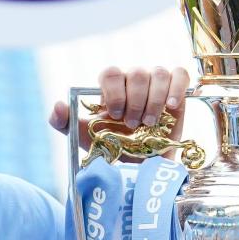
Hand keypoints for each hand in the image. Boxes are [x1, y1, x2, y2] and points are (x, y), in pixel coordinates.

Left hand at [49, 66, 190, 148]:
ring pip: (158, 73)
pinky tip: (170, 107)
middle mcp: (134, 81)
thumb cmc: (113, 149)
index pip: (111, 73)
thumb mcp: (84, 137)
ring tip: (150, 123)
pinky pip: (180, 74)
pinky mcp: (178, 92)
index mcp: (112, 86)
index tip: (115, 116)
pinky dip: (176, 88)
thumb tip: (58, 104)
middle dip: (135, 101)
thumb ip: (64, 122)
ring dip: (154, 100)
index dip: (114, 93)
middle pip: (136, 73)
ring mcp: (157, 84)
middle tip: (133, 125)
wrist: (142, 166)